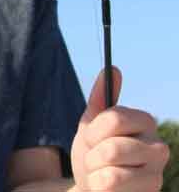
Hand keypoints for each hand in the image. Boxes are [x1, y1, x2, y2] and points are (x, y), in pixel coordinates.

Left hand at [71, 67, 168, 190]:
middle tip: (95, 159)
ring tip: (99, 172)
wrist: (92, 187)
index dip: (94, 131)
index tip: (91, 138)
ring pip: (111, 166)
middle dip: (92, 154)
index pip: (114, 119)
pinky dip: (97, 184)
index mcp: (145, 122)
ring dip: (93, 169)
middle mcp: (159, 147)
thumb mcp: (91, 125)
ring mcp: (157, 173)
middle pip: (113, 146)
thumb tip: (113, 70)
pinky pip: (111, 184)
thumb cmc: (93, 153)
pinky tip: (104, 187)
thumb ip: (101, 99)